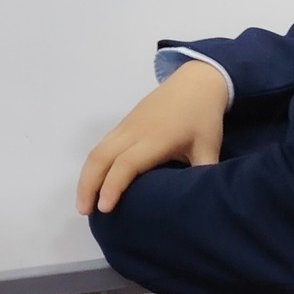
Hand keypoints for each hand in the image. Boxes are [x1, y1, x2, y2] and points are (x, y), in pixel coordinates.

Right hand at [76, 60, 227, 215]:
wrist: (195, 82)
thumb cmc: (202, 117)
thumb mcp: (209, 149)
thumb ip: (203, 176)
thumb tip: (203, 205)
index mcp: (155, 139)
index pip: (126, 164)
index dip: (113, 186)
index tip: (104, 209)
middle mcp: (134, 131)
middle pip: (101, 157)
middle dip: (88, 184)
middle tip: (84, 211)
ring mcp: (126, 126)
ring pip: (97, 150)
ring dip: (86, 176)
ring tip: (83, 202)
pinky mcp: (124, 124)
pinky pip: (102, 145)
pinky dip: (93, 164)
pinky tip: (94, 180)